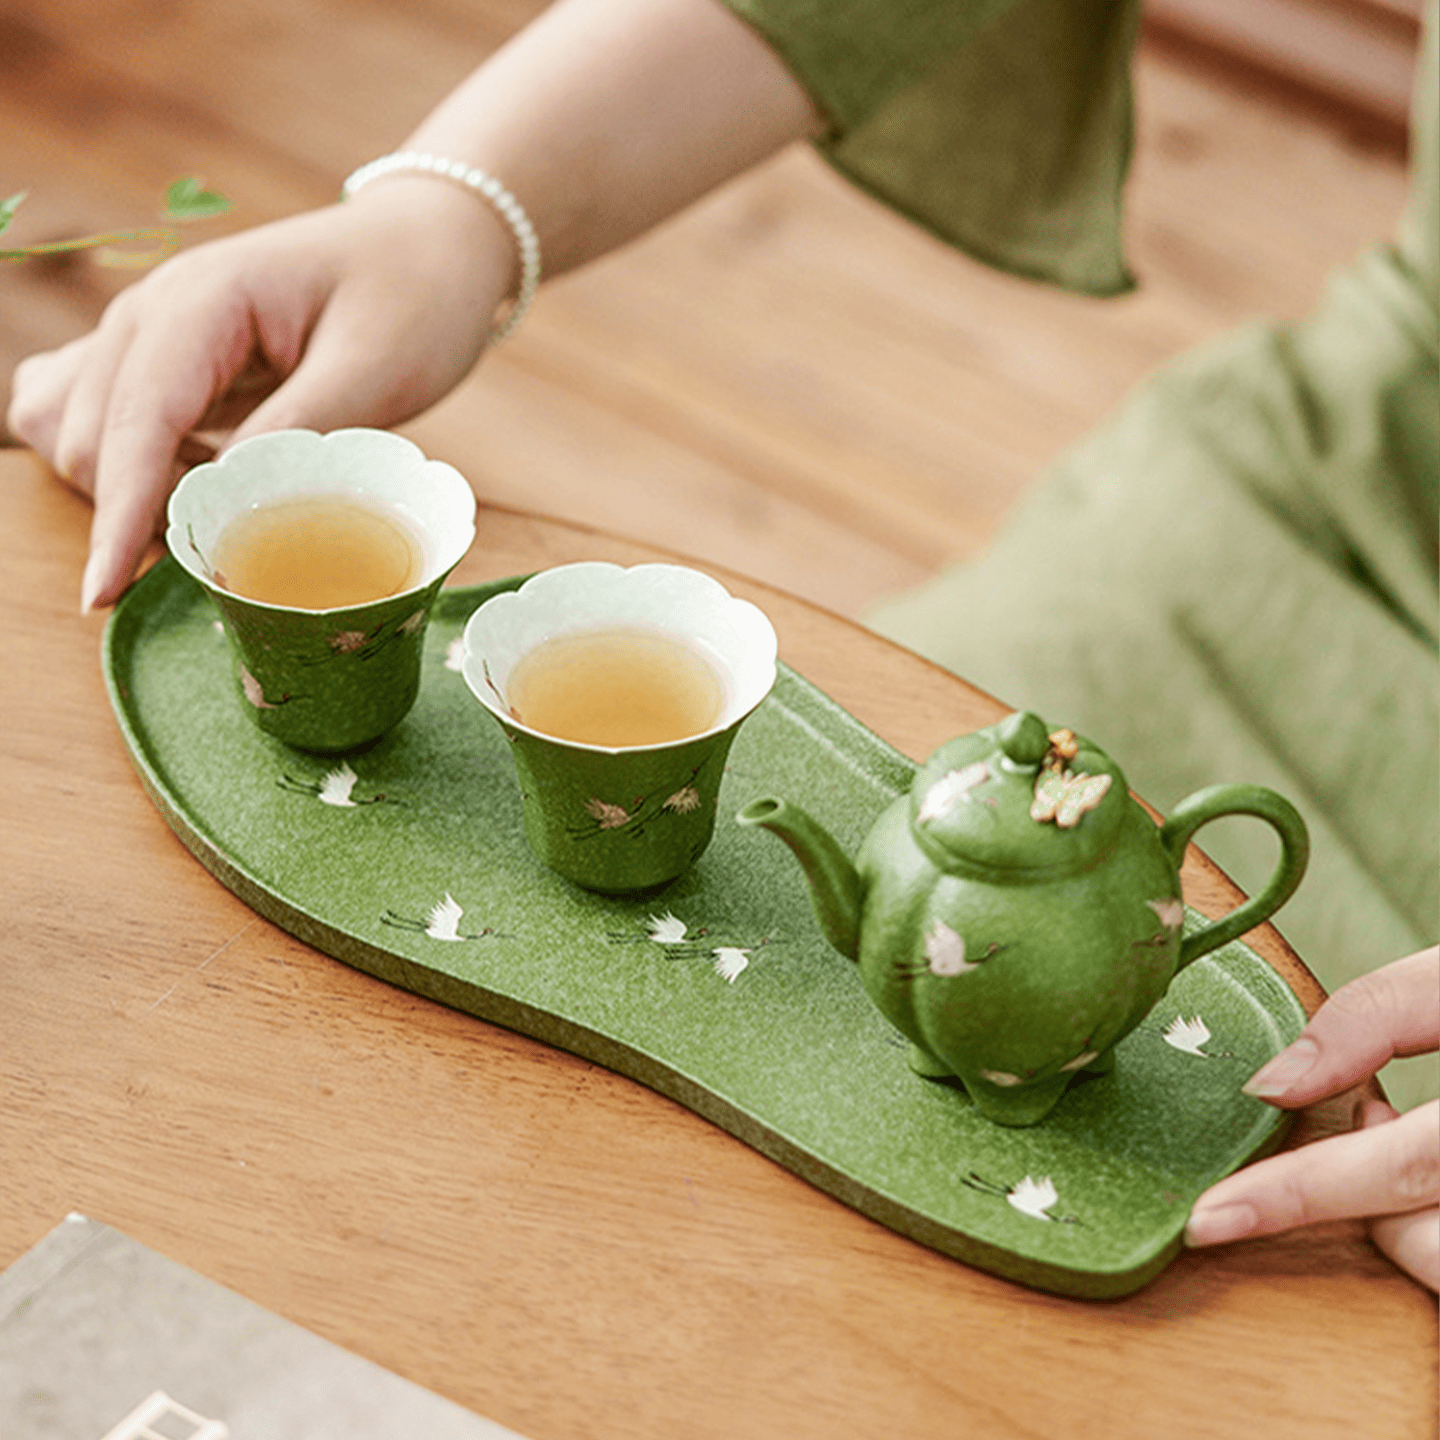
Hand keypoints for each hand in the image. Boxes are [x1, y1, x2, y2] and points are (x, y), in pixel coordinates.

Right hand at [8, 178, 514, 611]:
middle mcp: (152, 313)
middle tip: (233, 552)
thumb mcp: (372, 369)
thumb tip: (225, 505)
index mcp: (200, 302)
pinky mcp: (164, 362)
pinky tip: (195, 479)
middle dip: (133, 511)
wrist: (430, 247)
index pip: (136, 423)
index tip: (105, 592)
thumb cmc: (413, 296)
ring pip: (77, 432)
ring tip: (226, 504)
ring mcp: (149, 336)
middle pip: (91, 439)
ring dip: (126, 490)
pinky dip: (125, 465)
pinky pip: (96, 418)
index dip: (118, 514)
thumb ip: (295, 433)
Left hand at [1185, 947, 1438, 1289]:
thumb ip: (1378, 1015)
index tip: (1208, 1220)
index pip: (1400, 1168)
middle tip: (1369, 1113)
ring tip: (1409, 1136)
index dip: (1295, 1196)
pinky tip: (1437, 1174)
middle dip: (1362, 1195)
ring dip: (1408, 1221)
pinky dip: (1436, 1229)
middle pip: (1428, 1241)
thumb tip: (1274, 1083)